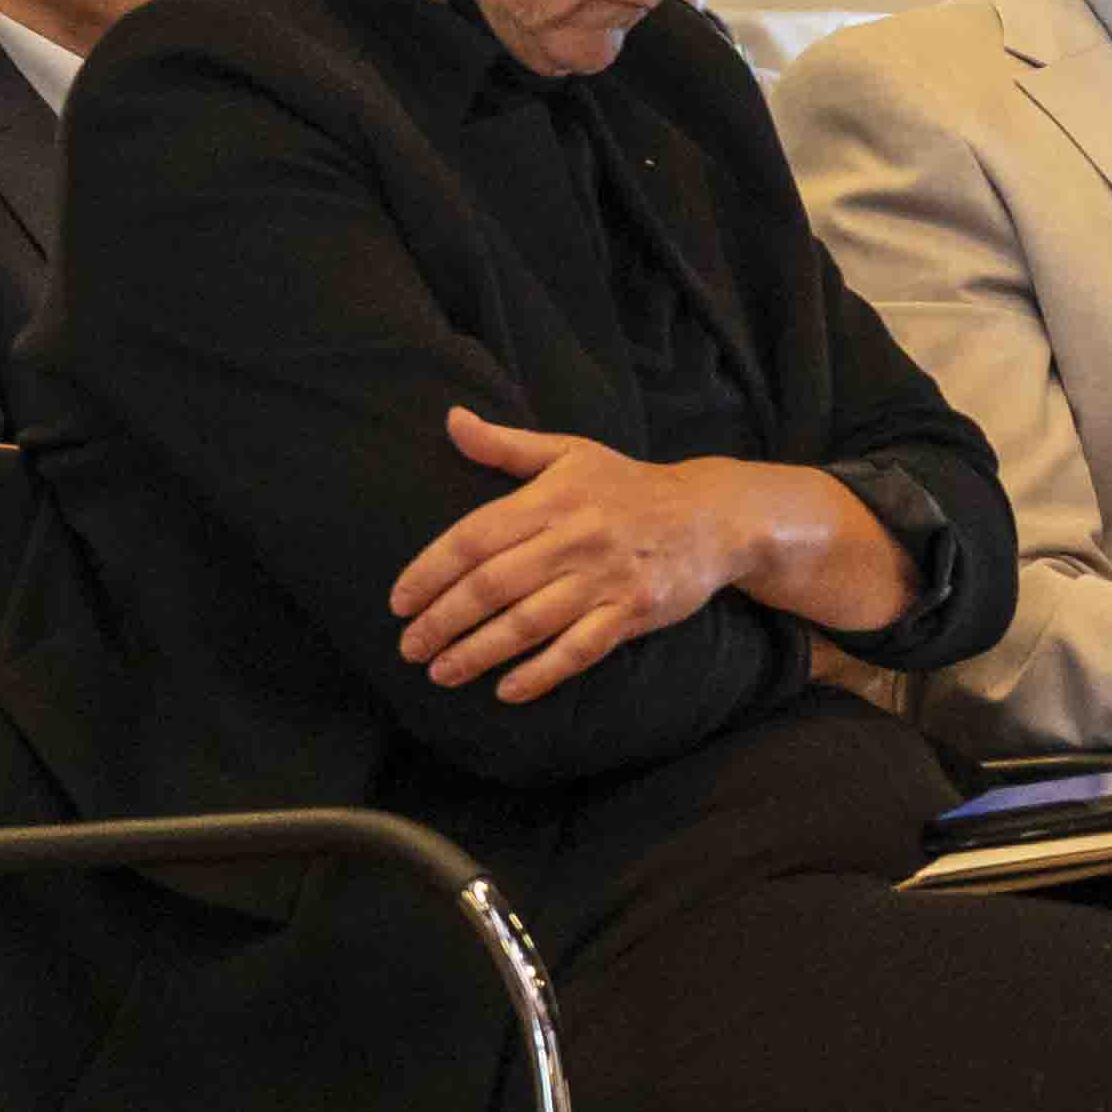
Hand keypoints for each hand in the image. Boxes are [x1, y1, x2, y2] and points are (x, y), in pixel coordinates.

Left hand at [393, 411, 811, 699]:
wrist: (713, 515)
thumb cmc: (629, 484)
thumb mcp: (570, 453)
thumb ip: (506, 445)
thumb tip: (450, 420)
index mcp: (553, 498)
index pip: (474, 537)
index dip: (429, 572)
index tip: (398, 602)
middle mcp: (575, 538)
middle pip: (492, 585)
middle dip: (442, 621)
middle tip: (408, 647)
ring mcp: (606, 578)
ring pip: (528, 623)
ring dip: (478, 652)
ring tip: (441, 672)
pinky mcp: (634, 611)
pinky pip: (579, 650)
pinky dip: (541, 673)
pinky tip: (506, 691)